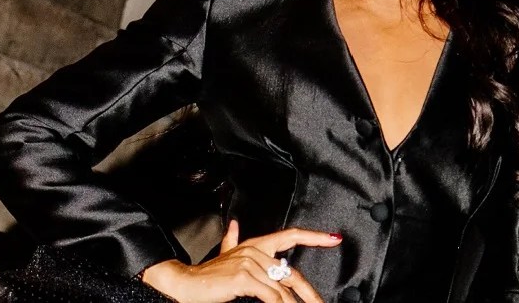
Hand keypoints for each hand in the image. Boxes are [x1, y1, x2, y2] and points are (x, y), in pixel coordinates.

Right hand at [141, 220, 341, 301]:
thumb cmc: (208, 275)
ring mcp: (249, 262)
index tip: (333, 238)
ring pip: (281, 288)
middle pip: (291, 272)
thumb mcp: (225, 255)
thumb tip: (234, 224)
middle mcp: (255, 250)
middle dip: (309, 292)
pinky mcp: (244, 277)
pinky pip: (269, 294)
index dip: (313, 236)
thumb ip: (232, 240)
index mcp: (254, 244)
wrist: (186, 283)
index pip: (290, 235)